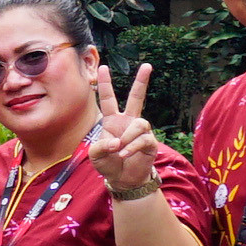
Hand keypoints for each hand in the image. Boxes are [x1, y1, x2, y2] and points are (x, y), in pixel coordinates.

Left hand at [89, 62, 168, 195]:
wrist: (122, 179)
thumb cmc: (108, 164)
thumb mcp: (95, 155)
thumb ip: (100, 147)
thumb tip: (117, 142)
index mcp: (112, 121)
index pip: (108, 99)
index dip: (106, 84)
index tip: (103, 67)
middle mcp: (128, 122)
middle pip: (136, 98)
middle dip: (141, 82)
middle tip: (147, 66)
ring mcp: (140, 131)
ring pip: (140, 123)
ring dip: (128, 137)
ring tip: (119, 150)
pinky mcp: (150, 142)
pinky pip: (143, 139)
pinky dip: (132, 147)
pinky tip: (124, 154)